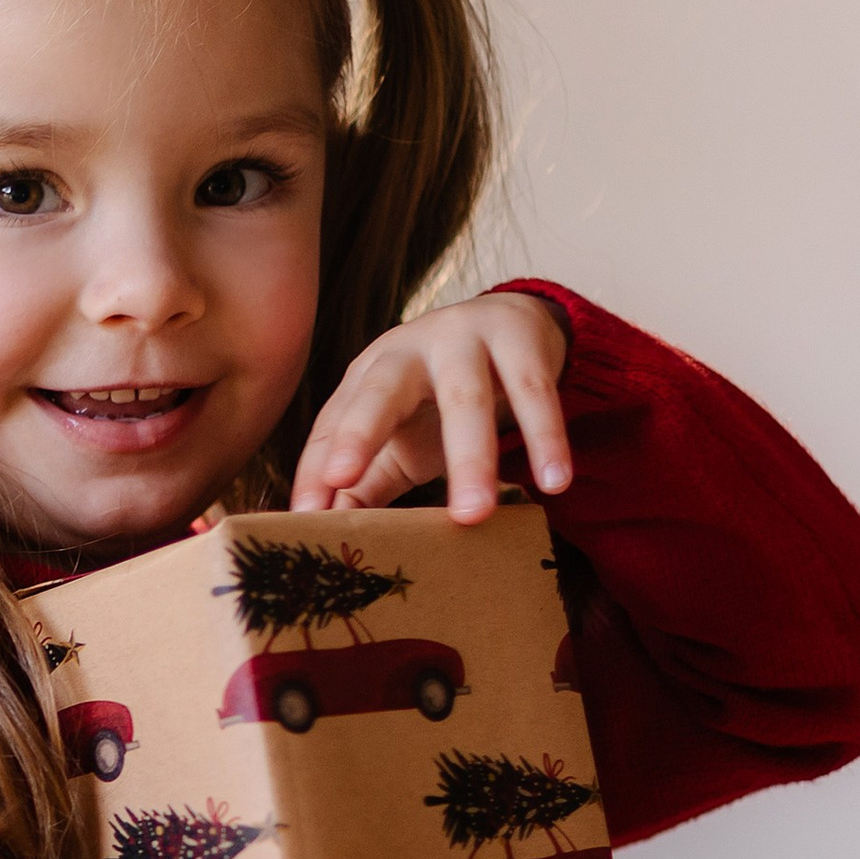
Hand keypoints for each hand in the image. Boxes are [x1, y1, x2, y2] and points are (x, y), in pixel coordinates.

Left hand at [291, 292, 570, 519]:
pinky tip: (554, 481)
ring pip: (466, 399)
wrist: (515, 325)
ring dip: (470, 458)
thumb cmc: (440, 398)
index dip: (316, 469)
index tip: (304, 516)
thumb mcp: (398, 438)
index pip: (333, 424)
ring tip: (474, 514)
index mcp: (368, 376)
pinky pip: (535, 392)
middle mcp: (408, 350)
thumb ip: (363, 484)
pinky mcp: (520, 339)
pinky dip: (546, 437)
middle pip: (380, 392)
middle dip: (359, 434)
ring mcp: (465, 338)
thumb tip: (321, 533)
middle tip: (343, 481)